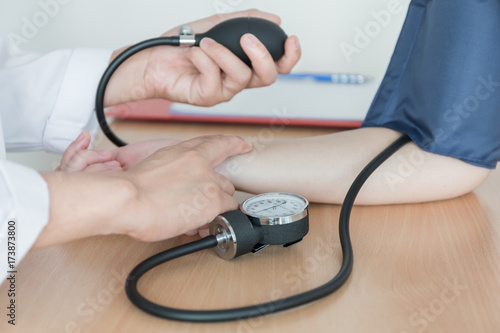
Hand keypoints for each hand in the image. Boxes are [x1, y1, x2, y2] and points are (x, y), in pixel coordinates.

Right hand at [38, 135, 251, 247]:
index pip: (216, 143)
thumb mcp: (152, 167)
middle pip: (223, 178)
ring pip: (226, 195)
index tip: (244, 145)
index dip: (234, 143)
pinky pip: (226, 212)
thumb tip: (172, 183)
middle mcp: (200, 164)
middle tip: (203, 205)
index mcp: (184, 152)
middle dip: (216, 193)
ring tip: (195, 218)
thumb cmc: (131, 189)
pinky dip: (216, 220)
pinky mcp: (212, 202)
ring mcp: (208, 182)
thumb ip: (171, 171)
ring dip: (215, 207)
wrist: (128, 199)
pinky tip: (200, 226)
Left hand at [104, 9, 300, 106]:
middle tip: (246, 38)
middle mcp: (237, 79)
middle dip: (261, 56)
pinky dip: (204, 60)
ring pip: (241, 77)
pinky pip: (215, 79)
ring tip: (206, 43)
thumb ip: (244, 20)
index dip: (290, 56)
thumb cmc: (182, 45)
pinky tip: (193, 52)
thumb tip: (274, 19)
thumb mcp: (216, 24)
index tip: (291, 39)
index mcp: (244, 63)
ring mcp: (224, 91)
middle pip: (268, 77)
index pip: (277, 66)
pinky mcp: (207, 98)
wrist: (152, 58)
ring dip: (224, 54)